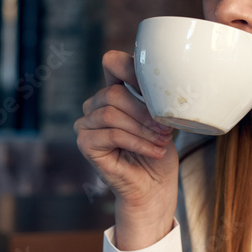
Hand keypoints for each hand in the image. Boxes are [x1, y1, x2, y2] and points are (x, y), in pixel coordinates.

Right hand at [75, 50, 178, 249]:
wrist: (154, 187)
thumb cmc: (159, 151)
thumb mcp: (162, 118)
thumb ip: (153, 98)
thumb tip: (160, 81)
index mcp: (113, 91)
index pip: (113, 64)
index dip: (130, 69)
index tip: (156, 87)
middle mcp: (95, 105)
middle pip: (113, 93)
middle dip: (144, 111)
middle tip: (165, 129)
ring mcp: (86, 124)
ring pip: (111, 114)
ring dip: (142, 129)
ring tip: (162, 141)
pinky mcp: (85, 144)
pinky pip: (111, 134)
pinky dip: (137, 142)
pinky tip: (154, 151)